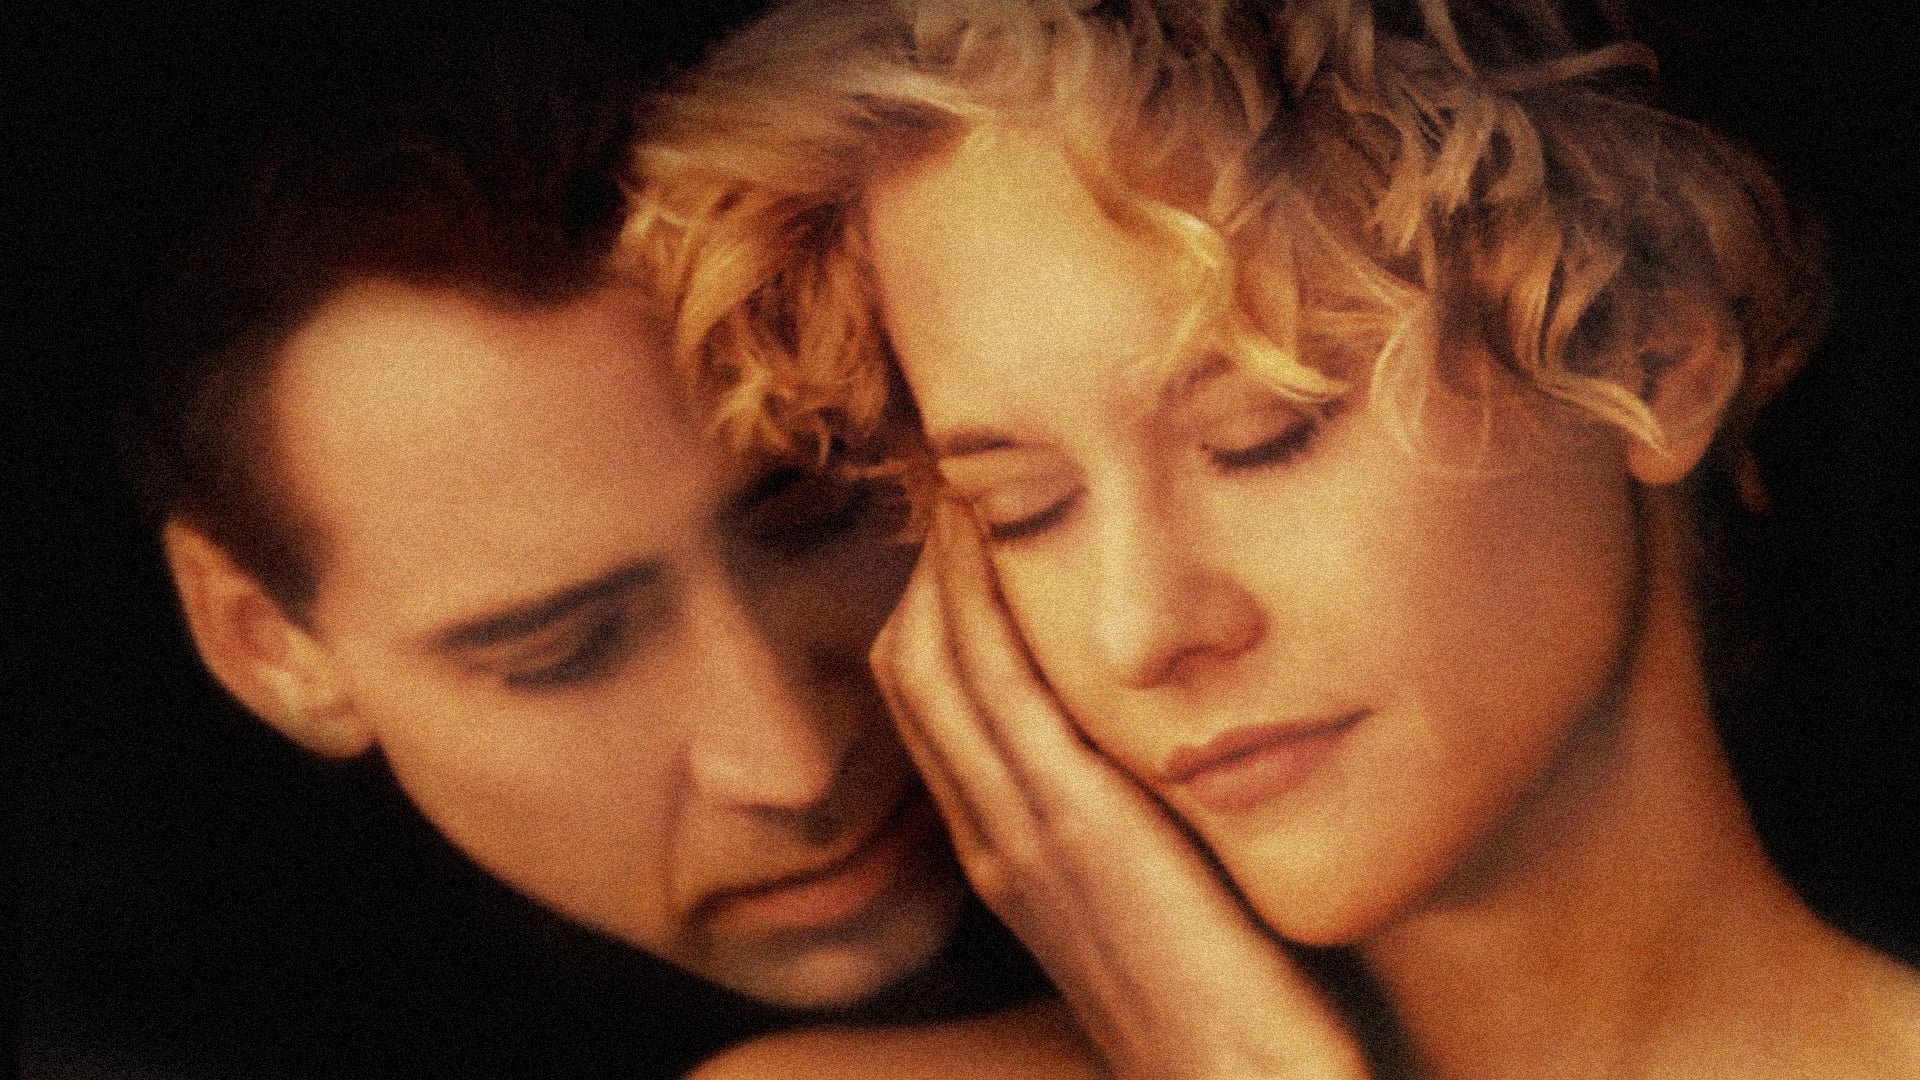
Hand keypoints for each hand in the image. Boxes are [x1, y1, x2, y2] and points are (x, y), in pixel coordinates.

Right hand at [870, 501, 1368, 1079]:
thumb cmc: (1236, 1011)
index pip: (939, 702)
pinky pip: (997, 689)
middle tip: (955, 472)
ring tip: (965, 474)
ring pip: (935, 667)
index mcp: (1015, 854)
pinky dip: (979, 603)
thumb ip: (1144, 829)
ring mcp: (1023, 837)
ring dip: (942, 564)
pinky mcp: (1073, 832)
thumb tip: (1175, 744)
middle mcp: (997, 840)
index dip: (938, 604)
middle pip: (915, 669)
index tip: (969, 522)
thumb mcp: (1166, 905)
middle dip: (924, 565)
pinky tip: (997, 532)